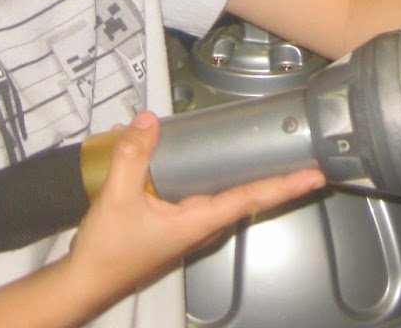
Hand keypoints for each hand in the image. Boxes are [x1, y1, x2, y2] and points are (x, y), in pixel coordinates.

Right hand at [64, 112, 325, 308]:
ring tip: (265, 148)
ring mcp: (190, 227)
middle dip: (275, 175)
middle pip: (247, 195)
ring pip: (226, 196)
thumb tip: (149, 121)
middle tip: (300, 150)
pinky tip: (205, 159)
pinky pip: (204, 196)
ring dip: (247, 174)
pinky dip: (215, 177)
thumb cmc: (107, 250)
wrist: (84, 280)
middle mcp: (202, 226)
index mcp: (199, 222)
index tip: (316, 173)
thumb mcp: (117, 197)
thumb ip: (133, 156)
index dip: (286, 185)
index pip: (252, 198)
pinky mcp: (175, 224)